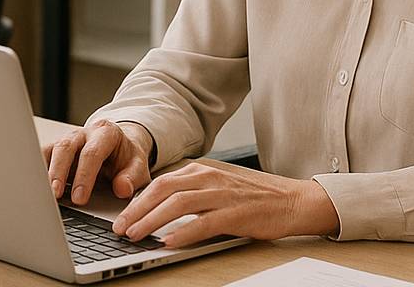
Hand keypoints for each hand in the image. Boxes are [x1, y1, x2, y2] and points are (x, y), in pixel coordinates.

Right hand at [42, 120, 152, 206]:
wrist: (120, 148)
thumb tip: (122, 188)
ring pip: (51, 150)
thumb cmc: (127, 160)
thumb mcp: (138, 167)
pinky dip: (38, 170)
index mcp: (106, 133)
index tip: (80, 198)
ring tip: (42, 193)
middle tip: (56, 195)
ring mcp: (68, 140)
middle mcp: (84, 134)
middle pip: (66, 147)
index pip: (92, 152)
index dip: (85, 175)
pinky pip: (43, 156)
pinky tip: (35, 186)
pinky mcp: (57, 150)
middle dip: (59, 172)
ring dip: (45, 172)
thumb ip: (132, 177)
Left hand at [112, 161, 338, 246]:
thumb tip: (158, 208)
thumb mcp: (217, 186)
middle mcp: (208, 177)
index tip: (121, 216)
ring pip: (177, 203)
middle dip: (137, 210)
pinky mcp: (236, 212)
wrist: (293, 200)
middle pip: (162, 189)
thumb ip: (191, 192)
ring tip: (136, 235)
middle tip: (120, 228)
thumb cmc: (254, 197)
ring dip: (152, 220)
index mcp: (201, 169)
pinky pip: (204, 222)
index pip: (160, 182)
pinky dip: (183, 233)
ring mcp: (222, 194)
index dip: (136, 199)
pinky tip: (169, 243)